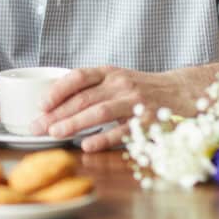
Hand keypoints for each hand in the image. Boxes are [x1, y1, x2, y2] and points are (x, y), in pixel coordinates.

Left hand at [30, 67, 185, 152]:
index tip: (40, 104)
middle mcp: (120, 84)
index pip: (78, 77)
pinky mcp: (147, 120)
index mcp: (109, 72)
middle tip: (37, 127)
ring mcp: (134, 101)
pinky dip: (103, 138)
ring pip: (99, 112)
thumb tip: (54, 105)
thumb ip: (91, 88)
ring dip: (74, 123)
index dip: (58, 90)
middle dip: (56, 114)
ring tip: (54, 133)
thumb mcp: (116, 79)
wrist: (181, 91)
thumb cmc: (141, 89)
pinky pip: (122, 130)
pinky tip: (87, 145)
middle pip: (83, 98)